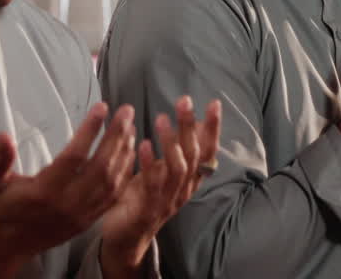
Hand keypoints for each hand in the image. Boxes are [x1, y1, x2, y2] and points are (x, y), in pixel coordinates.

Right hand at [0, 103, 135, 278]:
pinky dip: (125, 174)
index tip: (101, 107)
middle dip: (116, 136)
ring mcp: (80, 214)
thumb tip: (4, 135)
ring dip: (124, 152)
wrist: (5, 246)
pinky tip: (129, 154)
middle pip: (100, 166)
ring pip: (111, 182)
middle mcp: (66, 204)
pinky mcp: (88, 221)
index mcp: (43, 192)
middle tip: (126, 111)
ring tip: (130, 127)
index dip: (89, 131)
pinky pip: (113, 197)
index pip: (74, 157)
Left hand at [99, 96, 222, 278]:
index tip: (214, 104)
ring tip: (161, 119)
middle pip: (194, 155)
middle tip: (184, 101)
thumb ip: (179, 149)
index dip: (213, 128)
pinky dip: (150, 164)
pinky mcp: (148, 210)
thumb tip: (195, 121)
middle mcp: (183, 189)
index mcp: (189, 180)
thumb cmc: (144, 198)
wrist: (126, 238)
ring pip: (178, 169)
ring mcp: (168, 201)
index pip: (208, 150)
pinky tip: (143, 145)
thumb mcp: (164, 170)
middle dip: (190, 126)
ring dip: (171, 142)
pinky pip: (152, 186)